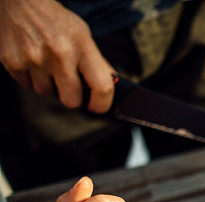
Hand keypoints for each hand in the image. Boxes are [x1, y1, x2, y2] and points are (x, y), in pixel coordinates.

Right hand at [0, 0, 115, 112]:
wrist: (21, 2)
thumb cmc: (55, 20)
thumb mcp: (83, 36)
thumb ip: (96, 62)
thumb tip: (110, 84)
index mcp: (82, 46)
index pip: (102, 86)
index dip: (102, 103)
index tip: (97, 106)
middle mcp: (59, 53)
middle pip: (71, 100)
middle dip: (72, 96)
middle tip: (68, 83)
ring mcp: (35, 58)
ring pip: (46, 92)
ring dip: (48, 83)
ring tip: (46, 63)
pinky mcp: (13, 61)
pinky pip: (26, 84)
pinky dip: (30, 76)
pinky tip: (32, 59)